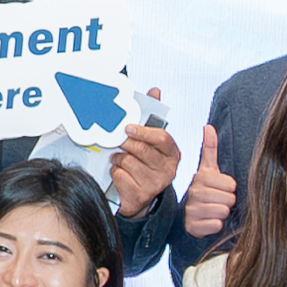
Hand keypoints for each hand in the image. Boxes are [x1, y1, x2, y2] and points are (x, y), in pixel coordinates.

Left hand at [109, 96, 177, 218]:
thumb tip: (155, 90)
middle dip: (126, 144)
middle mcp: (167, 170)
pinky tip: (118, 173)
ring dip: (118, 159)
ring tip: (119, 160)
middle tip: (119, 143)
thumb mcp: (150, 141)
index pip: (161, 138)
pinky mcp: (139, 196)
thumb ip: (152, 116)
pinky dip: (114, 172)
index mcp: (172, 154)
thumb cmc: (143, 164)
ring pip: (127, 161)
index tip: (128, 127)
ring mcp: (153, 185)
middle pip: (141, 149)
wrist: (138, 196)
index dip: (143, 131)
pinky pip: (119, 175)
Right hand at [180, 126, 235, 243]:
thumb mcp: (208, 170)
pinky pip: (215, 225)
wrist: (187, 217)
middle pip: (229, 199)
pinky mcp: (192, 227)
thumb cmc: (204, 193)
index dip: (229, 189)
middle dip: (226, 202)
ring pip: (223, 212)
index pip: (231, 184)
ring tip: (212, 212)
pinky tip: (207, 222)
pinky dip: (215, 226)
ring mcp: (192, 210)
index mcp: (201, 177)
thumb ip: (210, 149)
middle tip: (217, 202)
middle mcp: (194, 192)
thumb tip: (208, 127)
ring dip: (221, 214)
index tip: (220, 189)